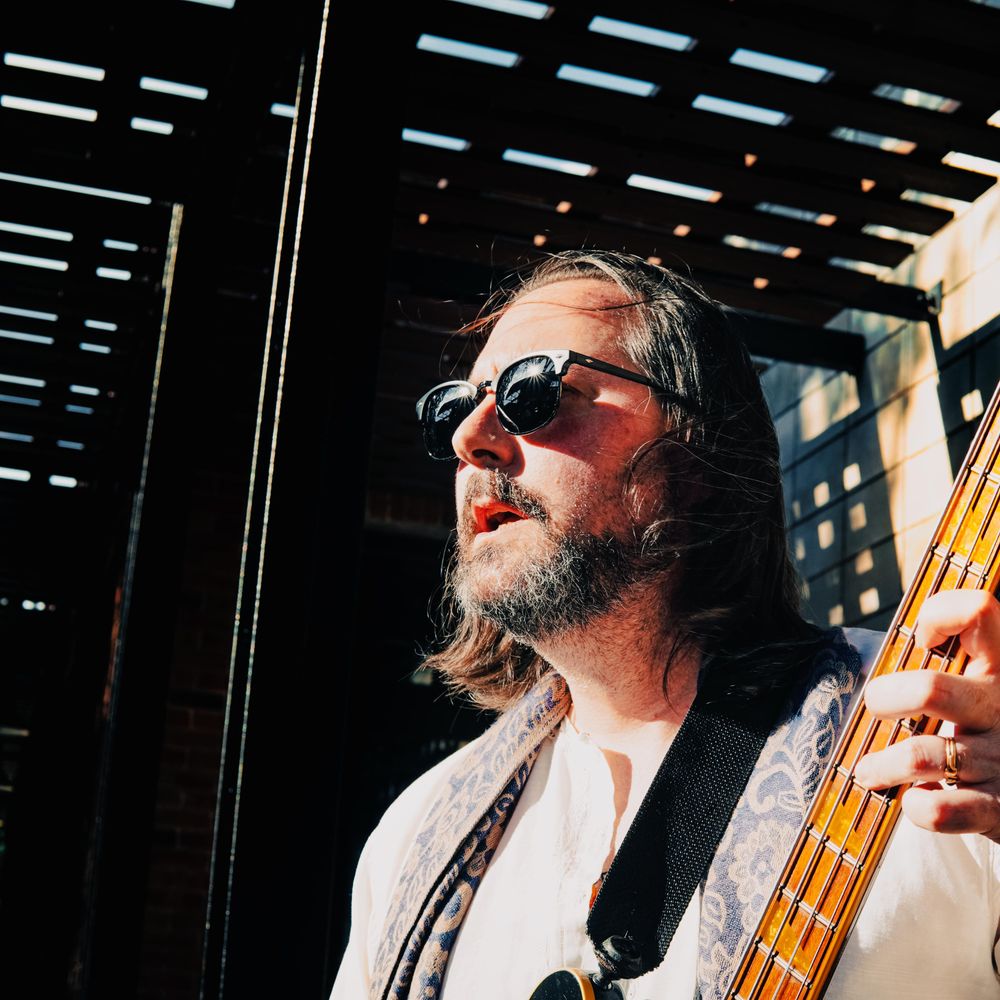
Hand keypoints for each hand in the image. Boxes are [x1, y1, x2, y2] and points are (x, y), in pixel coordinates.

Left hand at [854, 589, 999, 842]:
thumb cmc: (984, 730)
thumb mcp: (976, 687)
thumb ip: (945, 665)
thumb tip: (890, 646)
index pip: (980, 611)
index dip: (940, 613)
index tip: (921, 639)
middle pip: (930, 689)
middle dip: (885, 698)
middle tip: (876, 708)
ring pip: (922, 756)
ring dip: (883, 765)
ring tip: (869, 771)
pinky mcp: (998, 809)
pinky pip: (940, 811)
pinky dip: (916, 808)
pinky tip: (913, 802)